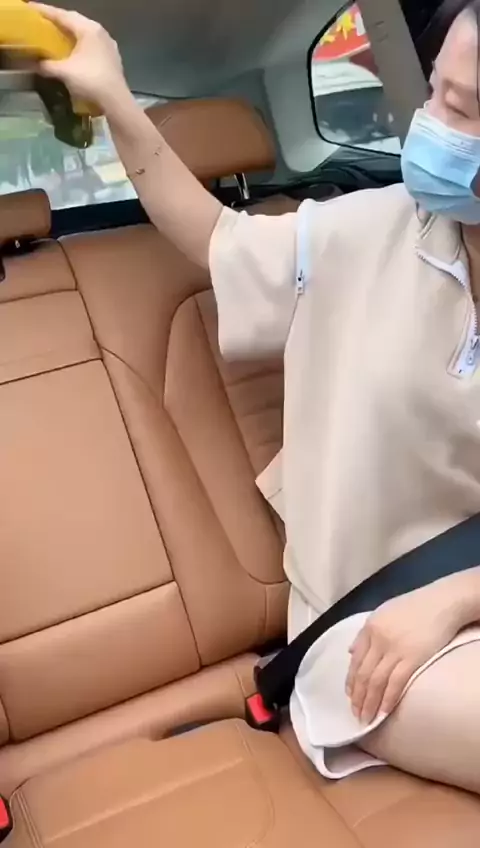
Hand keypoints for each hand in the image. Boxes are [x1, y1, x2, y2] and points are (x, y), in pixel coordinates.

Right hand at [30, 4, 128, 110]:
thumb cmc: (90, 81)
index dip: (46, 12)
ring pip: (85, 33)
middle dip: (58, 20)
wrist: (116, 102)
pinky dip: (80, 44)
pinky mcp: (112, 57)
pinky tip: (74, 51)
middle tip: (43, 20)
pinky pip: (92, 45)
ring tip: (56, 34)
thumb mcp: (64, 72)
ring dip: (70, 32)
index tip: (31, 9)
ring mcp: (108, 44)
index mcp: (88, 29)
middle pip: (75, 21)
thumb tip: (32, 65)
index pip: (63, 15)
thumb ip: (46, 66)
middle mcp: (100, 32)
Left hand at [345, 573, 474, 725]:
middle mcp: (378, 639)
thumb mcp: (383, 613)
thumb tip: (351, 651)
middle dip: (358, 697)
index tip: (350, 696)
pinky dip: (388, 700)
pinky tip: (383, 712)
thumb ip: (366, 632)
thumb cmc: (415, 607)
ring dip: (369, 703)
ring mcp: (394, 649)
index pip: (355, 660)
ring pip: (376, 682)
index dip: (351, 681)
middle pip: (363, 674)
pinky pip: (396, 683)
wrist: (442, 602)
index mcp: (369, 627)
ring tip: (366, 719)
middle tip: (355, 714)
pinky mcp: (412, 658)